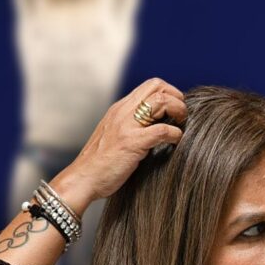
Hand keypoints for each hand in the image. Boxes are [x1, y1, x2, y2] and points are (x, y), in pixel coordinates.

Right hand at [52, 77, 186, 213]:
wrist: (82, 179)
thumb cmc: (102, 163)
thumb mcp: (116, 134)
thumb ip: (133, 125)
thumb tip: (159, 123)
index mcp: (120, 108)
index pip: (151, 85)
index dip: (170, 93)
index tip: (176, 110)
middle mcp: (123, 111)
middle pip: (157, 85)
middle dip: (177, 97)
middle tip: (182, 116)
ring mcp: (127, 125)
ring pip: (161, 101)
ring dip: (178, 111)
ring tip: (181, 126)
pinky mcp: (132, 142)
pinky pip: (162, 130)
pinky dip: (175, 135)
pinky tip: (176, 143)